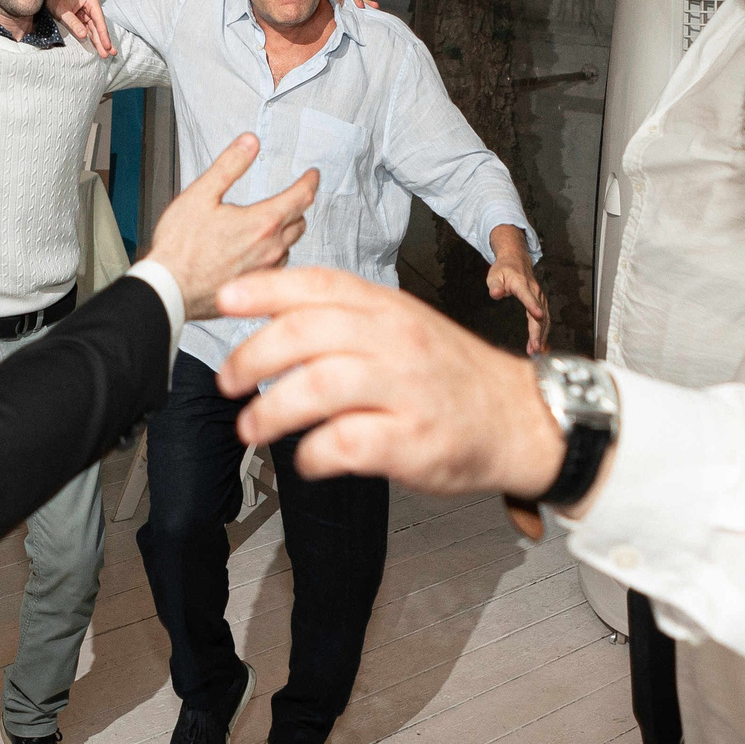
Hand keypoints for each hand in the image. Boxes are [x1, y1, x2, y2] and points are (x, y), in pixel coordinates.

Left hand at [48, 0, 115, 56]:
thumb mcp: (62, 10)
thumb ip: (73, 23)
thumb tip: (84, 35)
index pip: (99, 19)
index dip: (103, 34)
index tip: (107, 45)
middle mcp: (91, 5)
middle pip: (98, 25)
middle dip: (103, 40)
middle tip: (111, 53)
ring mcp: (87, 10)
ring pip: (94, 28)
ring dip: (99, 40)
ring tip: (105, 53)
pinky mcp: (82, 15)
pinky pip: (88, 28)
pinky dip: (91, 37)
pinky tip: (97, 46)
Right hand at [145, 133, 316, 319]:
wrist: (168, 290)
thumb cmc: (179, 248)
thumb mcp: (201, 194)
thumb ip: (230, 165)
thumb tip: (249, 143)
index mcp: (261, 223)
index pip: (302, 197)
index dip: (310, 181)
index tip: (312, 175)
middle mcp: (270, 249)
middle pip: (300, 222)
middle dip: (298, 205)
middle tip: (293, 196)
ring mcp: (265, 271)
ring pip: (290, 246)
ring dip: (286, 231)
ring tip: (274, 223)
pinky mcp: (256, 288)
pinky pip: (277, 267)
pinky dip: (274, 253)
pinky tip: (258, 250)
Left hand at [215, 268, 562, 497]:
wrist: (519, 418)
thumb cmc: (450, 375)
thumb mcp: (404, 326)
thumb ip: (347, 319)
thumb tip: (274, 322)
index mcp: (388, 308)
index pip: (319, 284)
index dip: (265, 288)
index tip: (225, 299)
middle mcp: (396, 341)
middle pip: (307, 334)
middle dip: (254, 356)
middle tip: (229, 379)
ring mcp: (406, 389)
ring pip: (320, 386)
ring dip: (272, 410)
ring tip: (250, 428)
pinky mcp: (413, 439)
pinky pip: (348, 443)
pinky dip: (315, 453)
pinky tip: (307, 459)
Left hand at [485, 229, 546, 353]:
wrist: (516, 260)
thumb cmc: (503, 269)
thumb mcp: (494, 275)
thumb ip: (495, 286)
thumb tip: (496, 294)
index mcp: (521, 284)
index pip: (527, 295)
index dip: (532, 305)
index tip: (537, 315)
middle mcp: (534, 291)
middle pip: (539, 313)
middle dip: (538, 332)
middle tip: (535, 348)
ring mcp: (540, 297)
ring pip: (544, 319)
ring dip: (542, 336)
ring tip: (537, 351)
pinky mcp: (541, 302)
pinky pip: (544, 319)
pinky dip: (543, 333)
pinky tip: (541, 346)